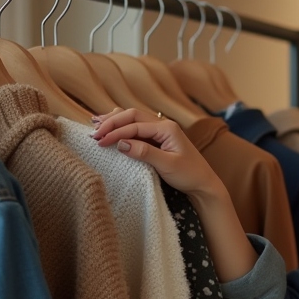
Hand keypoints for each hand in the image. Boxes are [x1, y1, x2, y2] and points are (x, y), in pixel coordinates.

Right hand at [91, 107, 257, 280]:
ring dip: (115, 121)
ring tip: (96, 123)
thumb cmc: (189, 175)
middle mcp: (164, 125)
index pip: (134, 125)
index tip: (99, 141)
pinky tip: (112, 126)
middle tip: (93, 132)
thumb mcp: (168, 165)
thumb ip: (145, 152)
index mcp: (167, 128)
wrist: (204, 184)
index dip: (115, 132)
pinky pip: (137, 127)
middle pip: (132, 115)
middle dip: (111, 122)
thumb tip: (121, 143)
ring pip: (133, 119)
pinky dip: (123, 126)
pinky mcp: (158, 139)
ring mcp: (161, 131)